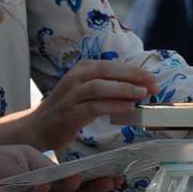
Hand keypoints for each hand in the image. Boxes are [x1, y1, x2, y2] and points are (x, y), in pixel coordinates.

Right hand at [26, 60, 159, 151]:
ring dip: (123, 89)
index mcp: (81, 69)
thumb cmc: (68, 108)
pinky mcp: (70, 113)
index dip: (134, 70)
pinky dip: (113, 106)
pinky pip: (94, 107)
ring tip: (143, 93)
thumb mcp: (87, 93)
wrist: (39, 127)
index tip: (153, 78)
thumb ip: (109, 89)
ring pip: (100, 86)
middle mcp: (75, 78)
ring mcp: (71, 95)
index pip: (111, 65)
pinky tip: (128, 109)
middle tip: (153, 83)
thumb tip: (139, 89)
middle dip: (132, 75)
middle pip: (106, 70)